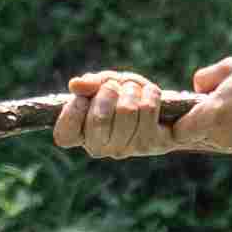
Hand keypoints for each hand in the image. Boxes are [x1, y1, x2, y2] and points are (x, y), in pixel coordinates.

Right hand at [53, 69, 187, 159]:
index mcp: (85, 136)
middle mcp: (105, 148)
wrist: (167, 108)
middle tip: (118, 88)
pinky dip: (152, 94)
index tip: (82, 98)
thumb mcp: (107, 83)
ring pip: (127, 109)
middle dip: (110, 90)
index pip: (65, 136)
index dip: (72, 112)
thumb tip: (75, 85)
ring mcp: (130, 148)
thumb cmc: (127, 95)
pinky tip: (156, 93)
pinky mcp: (156, 142)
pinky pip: (149, 107)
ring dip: (133, 88)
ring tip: (137, 91)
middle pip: (100, 118)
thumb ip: (91, 84)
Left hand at [167, 55, 231, 163]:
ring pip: (219, 139)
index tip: (189, 108)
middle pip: (199, 136)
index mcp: (212, 116)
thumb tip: (197, 91)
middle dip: (203, 121)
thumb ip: (205, 79)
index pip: (179, 132)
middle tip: (220, 100)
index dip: (180, 120)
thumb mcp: (231, 66)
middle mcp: (223, 137)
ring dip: (222, 126)